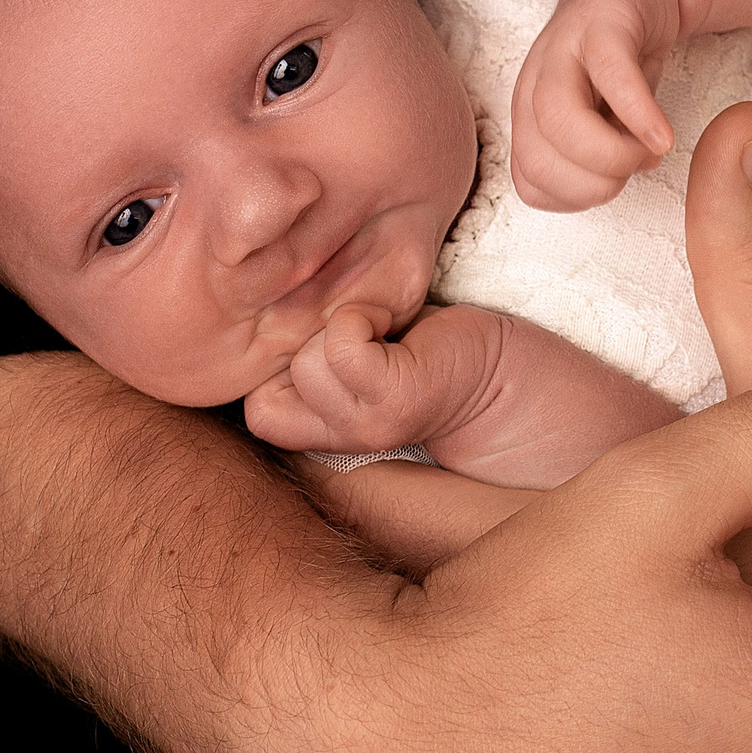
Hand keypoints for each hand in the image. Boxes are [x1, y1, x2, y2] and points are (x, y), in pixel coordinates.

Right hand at [242, 302, 499, 454]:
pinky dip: (362, 318)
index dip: (278, 365)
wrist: (500, 376)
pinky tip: (393, 324)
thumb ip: (300, 355)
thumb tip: (253, 311)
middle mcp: (339, 441)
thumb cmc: (419, 351)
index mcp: (320, 433)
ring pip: (307, 361)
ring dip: (341, 327)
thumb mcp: (344, 359)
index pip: (251, 412)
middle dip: (307, 344)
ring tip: (381, 331)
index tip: (327, 347)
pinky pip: (343, 343)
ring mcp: (367, 426)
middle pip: (269, 383)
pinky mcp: (398, 400)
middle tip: (361, 340)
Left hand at [510, 0, 684, 210]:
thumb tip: (630, 173)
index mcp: (529, 117)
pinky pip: (611, 72)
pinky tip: (663, 134)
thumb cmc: (617, 60)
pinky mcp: (601, 24)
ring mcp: (564, 50)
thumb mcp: (605, 118)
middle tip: (633, 172)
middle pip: (537, 154)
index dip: (574, 199)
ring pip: (558, 115)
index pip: (529, 182)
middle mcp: (534, 84)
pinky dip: (637, 113)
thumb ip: (606, 152)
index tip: (614, 187)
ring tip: (649, 153)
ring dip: (609, 154)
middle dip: (592, 183)